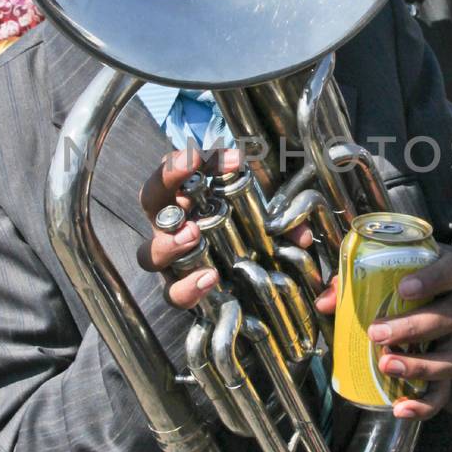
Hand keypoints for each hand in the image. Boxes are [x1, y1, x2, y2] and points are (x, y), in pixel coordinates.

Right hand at [136, 148, 312, 311]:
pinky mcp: (179, 289)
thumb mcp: (265, 219)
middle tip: (191, 192)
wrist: (240, 285)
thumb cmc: (243, 234)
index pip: (173, 167)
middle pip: (151, 198)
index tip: (208, 159)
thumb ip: (282, 222)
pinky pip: (173, 292)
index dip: (184, 160)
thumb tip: (302, 235)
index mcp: (185, 196)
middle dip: (166, 186)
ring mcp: (170, 259)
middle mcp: (169, 224)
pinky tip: (210, 277)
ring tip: (193, 235)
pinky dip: (188, 287)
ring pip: (149, 252)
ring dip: (168, 243)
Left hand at [316, 246, 451, 419]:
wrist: (435, 298)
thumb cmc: (406, 278)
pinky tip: (400, 409)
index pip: (451, 272)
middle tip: (376, 333)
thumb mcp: (387, 270)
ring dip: (419, 366)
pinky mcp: (449, 369)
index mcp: (451, 275)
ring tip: (386, 365)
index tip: (403, 288)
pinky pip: (444, 392)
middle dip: (412, 328)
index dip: (432, 280)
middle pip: (449, 318)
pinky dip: (425, 405)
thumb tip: (326, 304)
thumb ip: (355, 281)